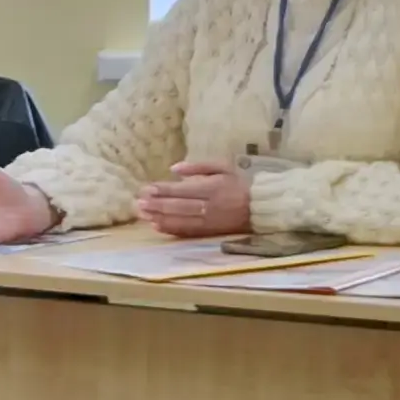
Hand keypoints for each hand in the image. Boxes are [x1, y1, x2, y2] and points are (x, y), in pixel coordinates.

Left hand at [136, 161, 250, 235]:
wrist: (260, 207)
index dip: (164, 190)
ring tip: (142, 214)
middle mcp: (210, 206)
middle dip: (158, 205)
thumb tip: (174, 168)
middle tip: (138, 203)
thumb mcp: (222, 167)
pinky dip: (172, 229)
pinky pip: (189, 232)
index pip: (184, 190)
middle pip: (180, 206)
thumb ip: (198, 167)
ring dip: (160, 218)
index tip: (146, 188)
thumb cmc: (238, 184)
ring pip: (182, 221)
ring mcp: (210, 221)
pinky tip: (157, 226)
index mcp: (213, 188)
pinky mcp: (211, 232)